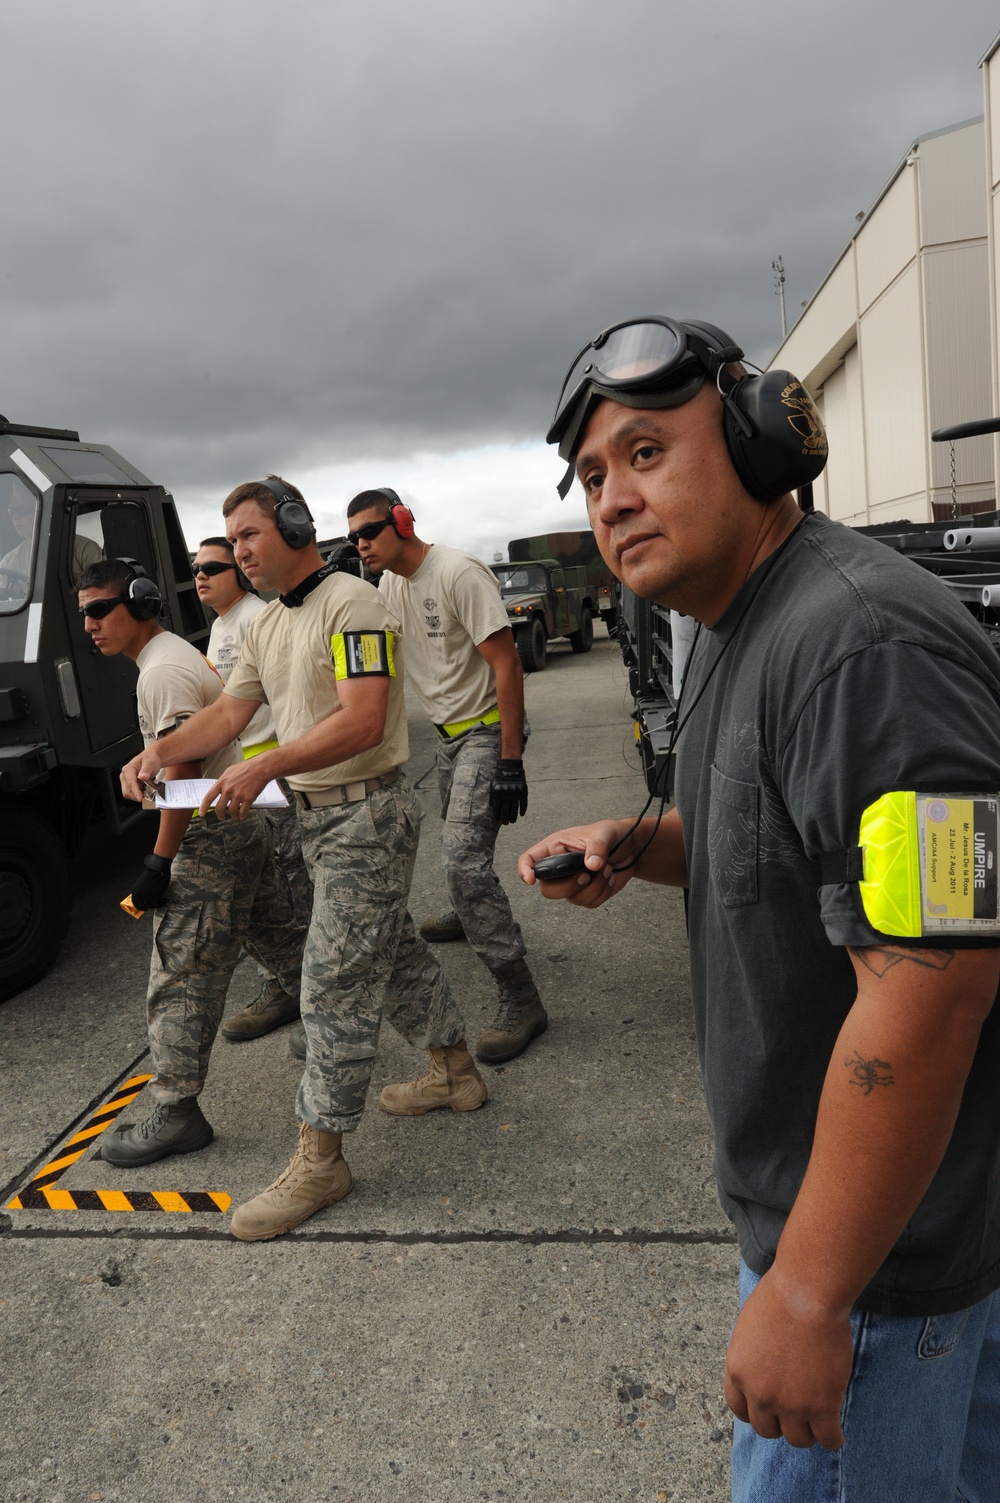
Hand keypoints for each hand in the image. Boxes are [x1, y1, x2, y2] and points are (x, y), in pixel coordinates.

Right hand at [121, 747, 164, 802]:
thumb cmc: (150, 758)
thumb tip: (142, 777)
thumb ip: (146, 770)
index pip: (130, 783)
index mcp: (128, 769)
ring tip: (148, 794)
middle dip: (136, 796)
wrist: (152, 758)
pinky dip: (139, 795)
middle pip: (127, 791)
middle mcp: (125, 776)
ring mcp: (127, 781)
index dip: (135, 791)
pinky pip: (133, 793)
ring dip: (138, 796)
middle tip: (147, 797)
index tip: (140, 798)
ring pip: (129, 794)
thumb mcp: (150, 762)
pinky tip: (146, 792)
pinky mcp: (131, 785)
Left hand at [129, 853, 171, 910]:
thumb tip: (142, 899)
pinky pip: (158, 904)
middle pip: (144, 906)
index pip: (136, 903)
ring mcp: (147, 897)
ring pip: (151, 906)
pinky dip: (162, 903)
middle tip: (155, 904)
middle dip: (149, 905)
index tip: (145, 907)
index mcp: (135, 892)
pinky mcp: (155, 897)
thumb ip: (140, 891)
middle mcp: (139, 895)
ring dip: (156, 904)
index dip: (141, 906)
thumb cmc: (151, 875)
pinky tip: (164, 901)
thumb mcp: (141, 883)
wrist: (157, 870)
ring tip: (161, 901)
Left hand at [198, 759, 270, 818]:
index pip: (209, 797)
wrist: (260, 768)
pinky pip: (243, 812)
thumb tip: (219, 790)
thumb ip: (223, 781)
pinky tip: (242, 815)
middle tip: (221, 817)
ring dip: (232, 816)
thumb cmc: (247, 767)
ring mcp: (238, 795)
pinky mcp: (248, 799)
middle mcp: (228, 789)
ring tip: (234, 816)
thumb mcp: (230, 771)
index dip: (203, 807)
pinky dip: (242, 816)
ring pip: (231, 811)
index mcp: (222, 782)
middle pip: (219, 808)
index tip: (201, 813)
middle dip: (220, 815)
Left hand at [489, 759, 527, 823]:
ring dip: (514, 816)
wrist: (510, 766)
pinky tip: (521, 814)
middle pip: (506, 809)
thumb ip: (492, 796)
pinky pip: (523, 803)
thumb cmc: (499, 776)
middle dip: (505, 818)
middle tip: (506, 823)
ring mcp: (516, 792)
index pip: (497, 807)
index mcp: (498, 792)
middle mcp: (507, 793)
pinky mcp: (523, 790)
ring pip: (515, 808)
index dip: (497, 814)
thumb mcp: (492, 785)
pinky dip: (523, 809)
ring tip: (513, 821)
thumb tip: (492, 807)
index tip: (498, 819)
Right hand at [517, 821, 635, 907]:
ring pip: (571, 898)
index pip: (529, 859)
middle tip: (587, 875)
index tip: (531, 880)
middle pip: (547, 889)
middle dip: (569, 886)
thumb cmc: (611, 835)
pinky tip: (610, 877)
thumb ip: (598, 847)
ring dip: (595, 886)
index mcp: (556, 847)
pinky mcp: (586, 893)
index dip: (524, 870)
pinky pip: (589, 903)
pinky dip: (603, 892)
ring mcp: (572, 882)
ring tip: (606, 869)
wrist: (630, 849)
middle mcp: (560, 867)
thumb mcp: (605, 833)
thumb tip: (591, 865)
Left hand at [724, 1266, 852, 1449]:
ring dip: (806, 1432)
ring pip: (797, 1439)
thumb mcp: (749, 1328)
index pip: (740, 1410)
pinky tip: (836, 1433)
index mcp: (738, 1372)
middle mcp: (759, 1394)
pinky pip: (827, 1438)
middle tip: (795, 1412)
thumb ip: (751, 1356)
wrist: (806, 1293)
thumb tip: (761, 1369)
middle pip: (767, 1429)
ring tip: (816, 1422)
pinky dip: (833, 1439)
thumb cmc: (780, 1298)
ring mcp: (790, 1404)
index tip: (769, 1409)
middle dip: (780, 1422)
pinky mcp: (821, 1406)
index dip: (755, 1411)